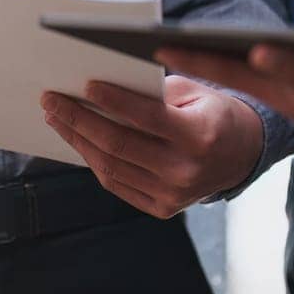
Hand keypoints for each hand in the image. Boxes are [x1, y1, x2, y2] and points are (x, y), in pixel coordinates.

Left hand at [39, 77, 264, 218]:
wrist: (241, 155)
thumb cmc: (213, 112)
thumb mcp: (196, 92)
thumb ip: (155, 92)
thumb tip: (103, 88)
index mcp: (199, 137)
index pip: (146, 118)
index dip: (113, 100)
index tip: (84, 85)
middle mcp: (186, 171)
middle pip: (119, 144)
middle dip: (78, 120)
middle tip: (51, 100)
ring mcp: (174, 195)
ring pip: (111, 167)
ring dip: (77, 141)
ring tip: (56, 118)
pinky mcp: (163, 208)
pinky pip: (117, 184)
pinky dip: (94, 161)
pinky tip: (78, 141)